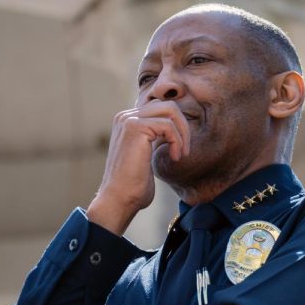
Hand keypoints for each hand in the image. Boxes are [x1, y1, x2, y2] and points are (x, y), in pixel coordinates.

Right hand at [86, 101, 191, 235]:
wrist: (119, 199)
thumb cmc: (133, 185)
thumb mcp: (146, 156)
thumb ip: (154, 140)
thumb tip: (172, 133)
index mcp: (127, 121)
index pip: (161, 109)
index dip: (177, 126)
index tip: (180, 149)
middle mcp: (125, 116)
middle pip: (168, 105)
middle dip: (183, 127)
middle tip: (185, 150)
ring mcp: (129, 120)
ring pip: (170, 110)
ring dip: (183, 132)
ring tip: (181, 153)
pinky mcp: (135, 127)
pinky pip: (168, 125)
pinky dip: (177, 141)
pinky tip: (174, 157)